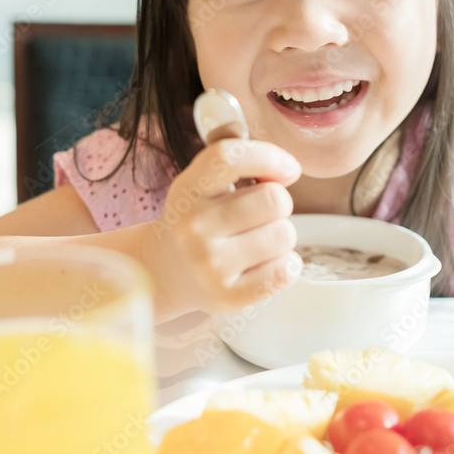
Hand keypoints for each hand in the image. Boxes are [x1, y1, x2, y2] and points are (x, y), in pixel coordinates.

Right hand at [141, 137, 302, 318]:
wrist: (164, 272)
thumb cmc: (196, 219)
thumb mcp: (201, 182)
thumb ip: (236, 158)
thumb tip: (284, 168)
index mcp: (187, 190)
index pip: (230, 158)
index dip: (270, 157)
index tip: (289, 170)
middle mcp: (194, 228)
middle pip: (275, 200)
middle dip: (278, 204)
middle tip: (260, 215)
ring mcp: (210, 266)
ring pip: (285, 235)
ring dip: (280, 236)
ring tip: (257, 241)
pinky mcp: (228, 297)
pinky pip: (286, 271)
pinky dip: (286, 265)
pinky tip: (264, 264)